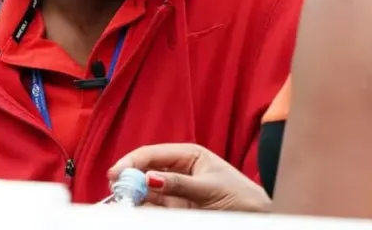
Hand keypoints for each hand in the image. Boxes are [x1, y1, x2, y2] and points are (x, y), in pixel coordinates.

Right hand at [109, 143, 270, 212]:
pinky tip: (133, 208)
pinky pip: (153, 206)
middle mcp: (178, 170)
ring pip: (146, 190)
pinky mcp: (176, 208)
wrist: (257, 217)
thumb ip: (179, 184)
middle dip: (128, 178)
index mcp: (188, 155)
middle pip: (145, 171)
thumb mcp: (210, 188)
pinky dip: (141, 207)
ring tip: (120, 200)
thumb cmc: (242, 197)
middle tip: (115, 189)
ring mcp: (176, 190)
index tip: (116, 172)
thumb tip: (151, 178)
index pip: (153, 153)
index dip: (132, 161)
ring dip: (132, 194)